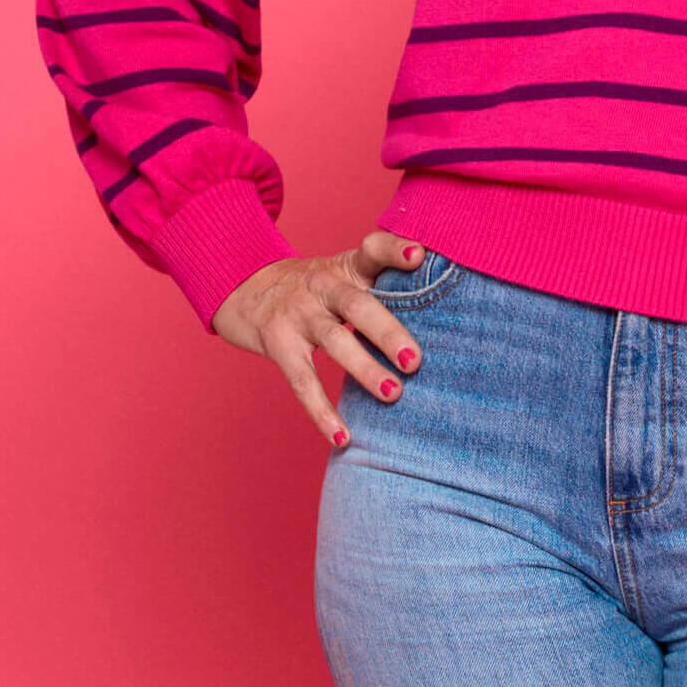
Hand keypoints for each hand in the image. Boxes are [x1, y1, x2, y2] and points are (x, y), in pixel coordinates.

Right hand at [211, 230, 427, 447]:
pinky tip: (343, 437)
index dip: (394, 250)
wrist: (245, 288)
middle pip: (359, 305)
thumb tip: (441, 316)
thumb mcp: (344, 273)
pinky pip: (302, 382)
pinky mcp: (279, 345)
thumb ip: (383, 286)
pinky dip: (322, 412)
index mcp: (347, 267)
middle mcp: (323, 286)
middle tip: (415, 361)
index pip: (372, 250)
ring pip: (335, 341)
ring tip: (393, 394)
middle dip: (388, 332)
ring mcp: (299, 315)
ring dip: (365, 369)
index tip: (418, 255)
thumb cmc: (313, 288)